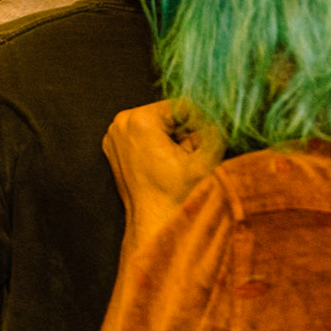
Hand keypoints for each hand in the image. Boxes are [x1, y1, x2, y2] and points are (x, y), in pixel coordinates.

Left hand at [102, 99, 225, 226]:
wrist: (154, 224)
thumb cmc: (178, 195)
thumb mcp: (206, 158)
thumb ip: (214, 128)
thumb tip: (217, 111)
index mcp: (140, 119)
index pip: (183, 106)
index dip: (199, 124)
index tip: (202, 145)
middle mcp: (121, 122)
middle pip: (167, 115)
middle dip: (184, 132)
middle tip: (189, 158)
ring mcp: (113, 134)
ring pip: (157, 125)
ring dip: (173, 139)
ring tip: (177, 164)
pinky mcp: (113, 146)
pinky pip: (143, 135)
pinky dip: (157, 145)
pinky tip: (163, 165)